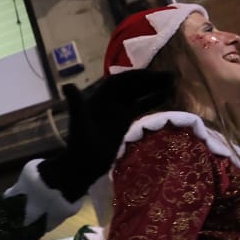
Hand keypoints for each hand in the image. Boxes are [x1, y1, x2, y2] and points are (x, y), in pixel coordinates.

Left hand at [37, 71, 174, 200]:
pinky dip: (152, 100)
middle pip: (131, 86)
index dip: (133, 76)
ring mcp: (117, 110)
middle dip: (148, 80)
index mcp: (97, 98)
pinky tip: (167, 96)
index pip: (118, 82)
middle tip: (170, 76)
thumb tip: (67, 85)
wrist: (84, 165)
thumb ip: (76, 104)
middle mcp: (108, 101)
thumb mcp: (79, 123)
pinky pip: (140, 106)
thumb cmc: (80, 145)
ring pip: (137, 94)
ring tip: (173, 82)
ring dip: (153, 87)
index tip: (151, 74)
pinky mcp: (124, 121)